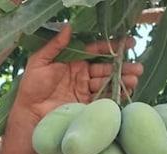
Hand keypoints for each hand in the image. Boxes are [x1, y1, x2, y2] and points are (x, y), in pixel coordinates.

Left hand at [11, 25, 143, 125]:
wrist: (29, 113)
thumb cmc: (32, 87)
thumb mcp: (40, 62)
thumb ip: (55, 46)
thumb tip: (69, 27)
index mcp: (73, 61)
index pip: (96, 51)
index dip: (111, 47)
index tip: (127, 44)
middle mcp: (82, 74)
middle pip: (106, 67)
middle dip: (123, 67)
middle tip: (137, 67)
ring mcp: (85, 90)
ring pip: (108, 82)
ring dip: (122, 80)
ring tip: (135, 79)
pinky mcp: (86, 105)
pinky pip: (103, 99)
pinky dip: (115, 96)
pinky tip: (126, 92)